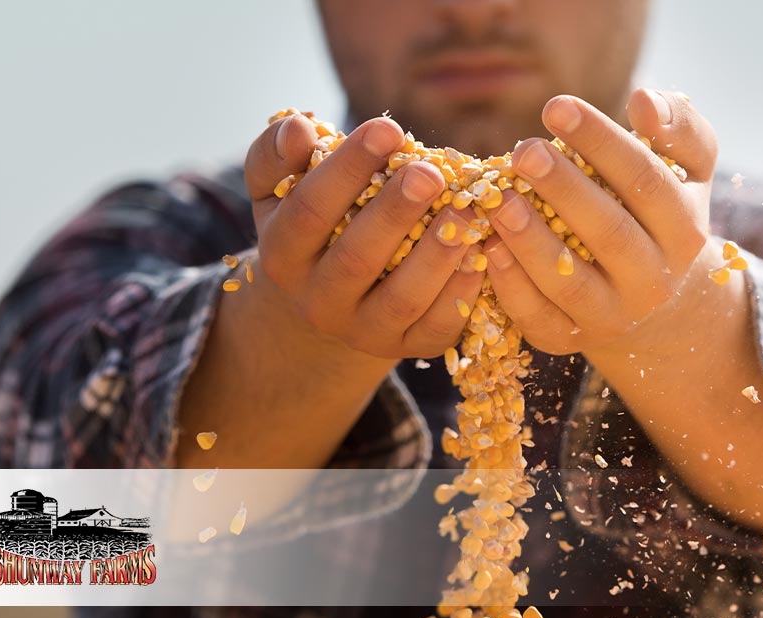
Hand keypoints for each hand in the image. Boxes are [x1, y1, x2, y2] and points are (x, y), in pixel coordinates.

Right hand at [243, 114, 484, 358]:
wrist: (329, 297)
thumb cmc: (313, 222)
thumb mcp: (281, 188)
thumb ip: (278, 154)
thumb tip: (297, 126)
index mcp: (281, 254)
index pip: (309, 210)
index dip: (348, 168)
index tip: (388, 127)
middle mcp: (317, 301)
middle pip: (356, 258)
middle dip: (396, 212)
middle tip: (431, 172)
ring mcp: (363, 331)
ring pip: (400, 298)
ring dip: (436, 254)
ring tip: (465, 210)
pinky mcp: (407, 347)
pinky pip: (436, 327)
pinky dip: (462, 291)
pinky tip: (483, 250)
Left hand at [482, 89, 718, 354]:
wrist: (651, 296)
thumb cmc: (657, 210)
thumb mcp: (685, 168)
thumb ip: (677, 127)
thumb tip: (642, 101)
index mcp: (684, 230)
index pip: (645, 180)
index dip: (600, 142)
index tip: (556, 106)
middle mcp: (653, 280)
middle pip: (608, 233)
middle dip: (563, 188)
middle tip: (523, 150)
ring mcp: (611, 317)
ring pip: (569, 282)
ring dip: (530, 239)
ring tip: (498, 198)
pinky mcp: (568, 340)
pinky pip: (536, 317)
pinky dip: (509, 285)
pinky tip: (486, 247)